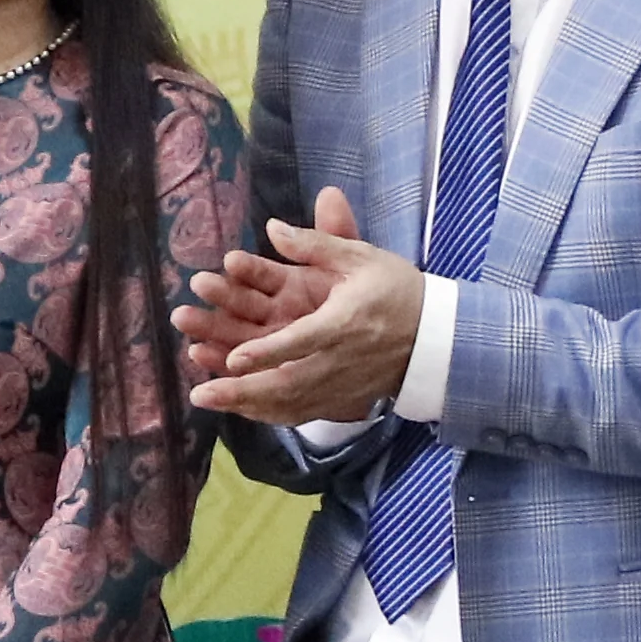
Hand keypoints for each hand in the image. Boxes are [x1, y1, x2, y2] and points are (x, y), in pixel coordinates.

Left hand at [182, 186, 424, 423]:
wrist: (440, 337)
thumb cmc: (398, 290)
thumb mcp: (361, 257)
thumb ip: (315, 243)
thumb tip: (272, 227)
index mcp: (345, 322)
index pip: (301, 340)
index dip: (268, 352)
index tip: (234, 359)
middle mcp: (341, 360)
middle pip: (288, 382)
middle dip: (242, 390)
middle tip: (200, 393)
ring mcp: (343, 385)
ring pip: (291, 403)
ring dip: (246, 405)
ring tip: (206, 401)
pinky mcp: (345, 399)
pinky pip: (303, 413)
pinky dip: (269, 414)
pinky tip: (237, 410)